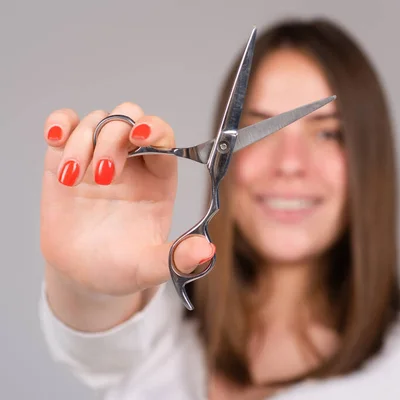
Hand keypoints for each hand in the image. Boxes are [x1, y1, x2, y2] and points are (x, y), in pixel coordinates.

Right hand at [40, 102, 214, 297]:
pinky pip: (64, 125)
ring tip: (73, 180)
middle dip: (115, 138)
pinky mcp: (65, 158)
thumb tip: (206, 252)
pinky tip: (55, 138)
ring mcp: (98, 155)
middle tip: (104, 176)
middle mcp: (132, 160)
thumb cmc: (121, 266)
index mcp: (159, 177)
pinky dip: (58, 123)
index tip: (141, 136)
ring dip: (83, 142)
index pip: (163, 137)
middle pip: (130, 118)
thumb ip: (176, 259)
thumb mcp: (150, 268)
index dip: (154, 129)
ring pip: (96, 120)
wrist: (81, 273)